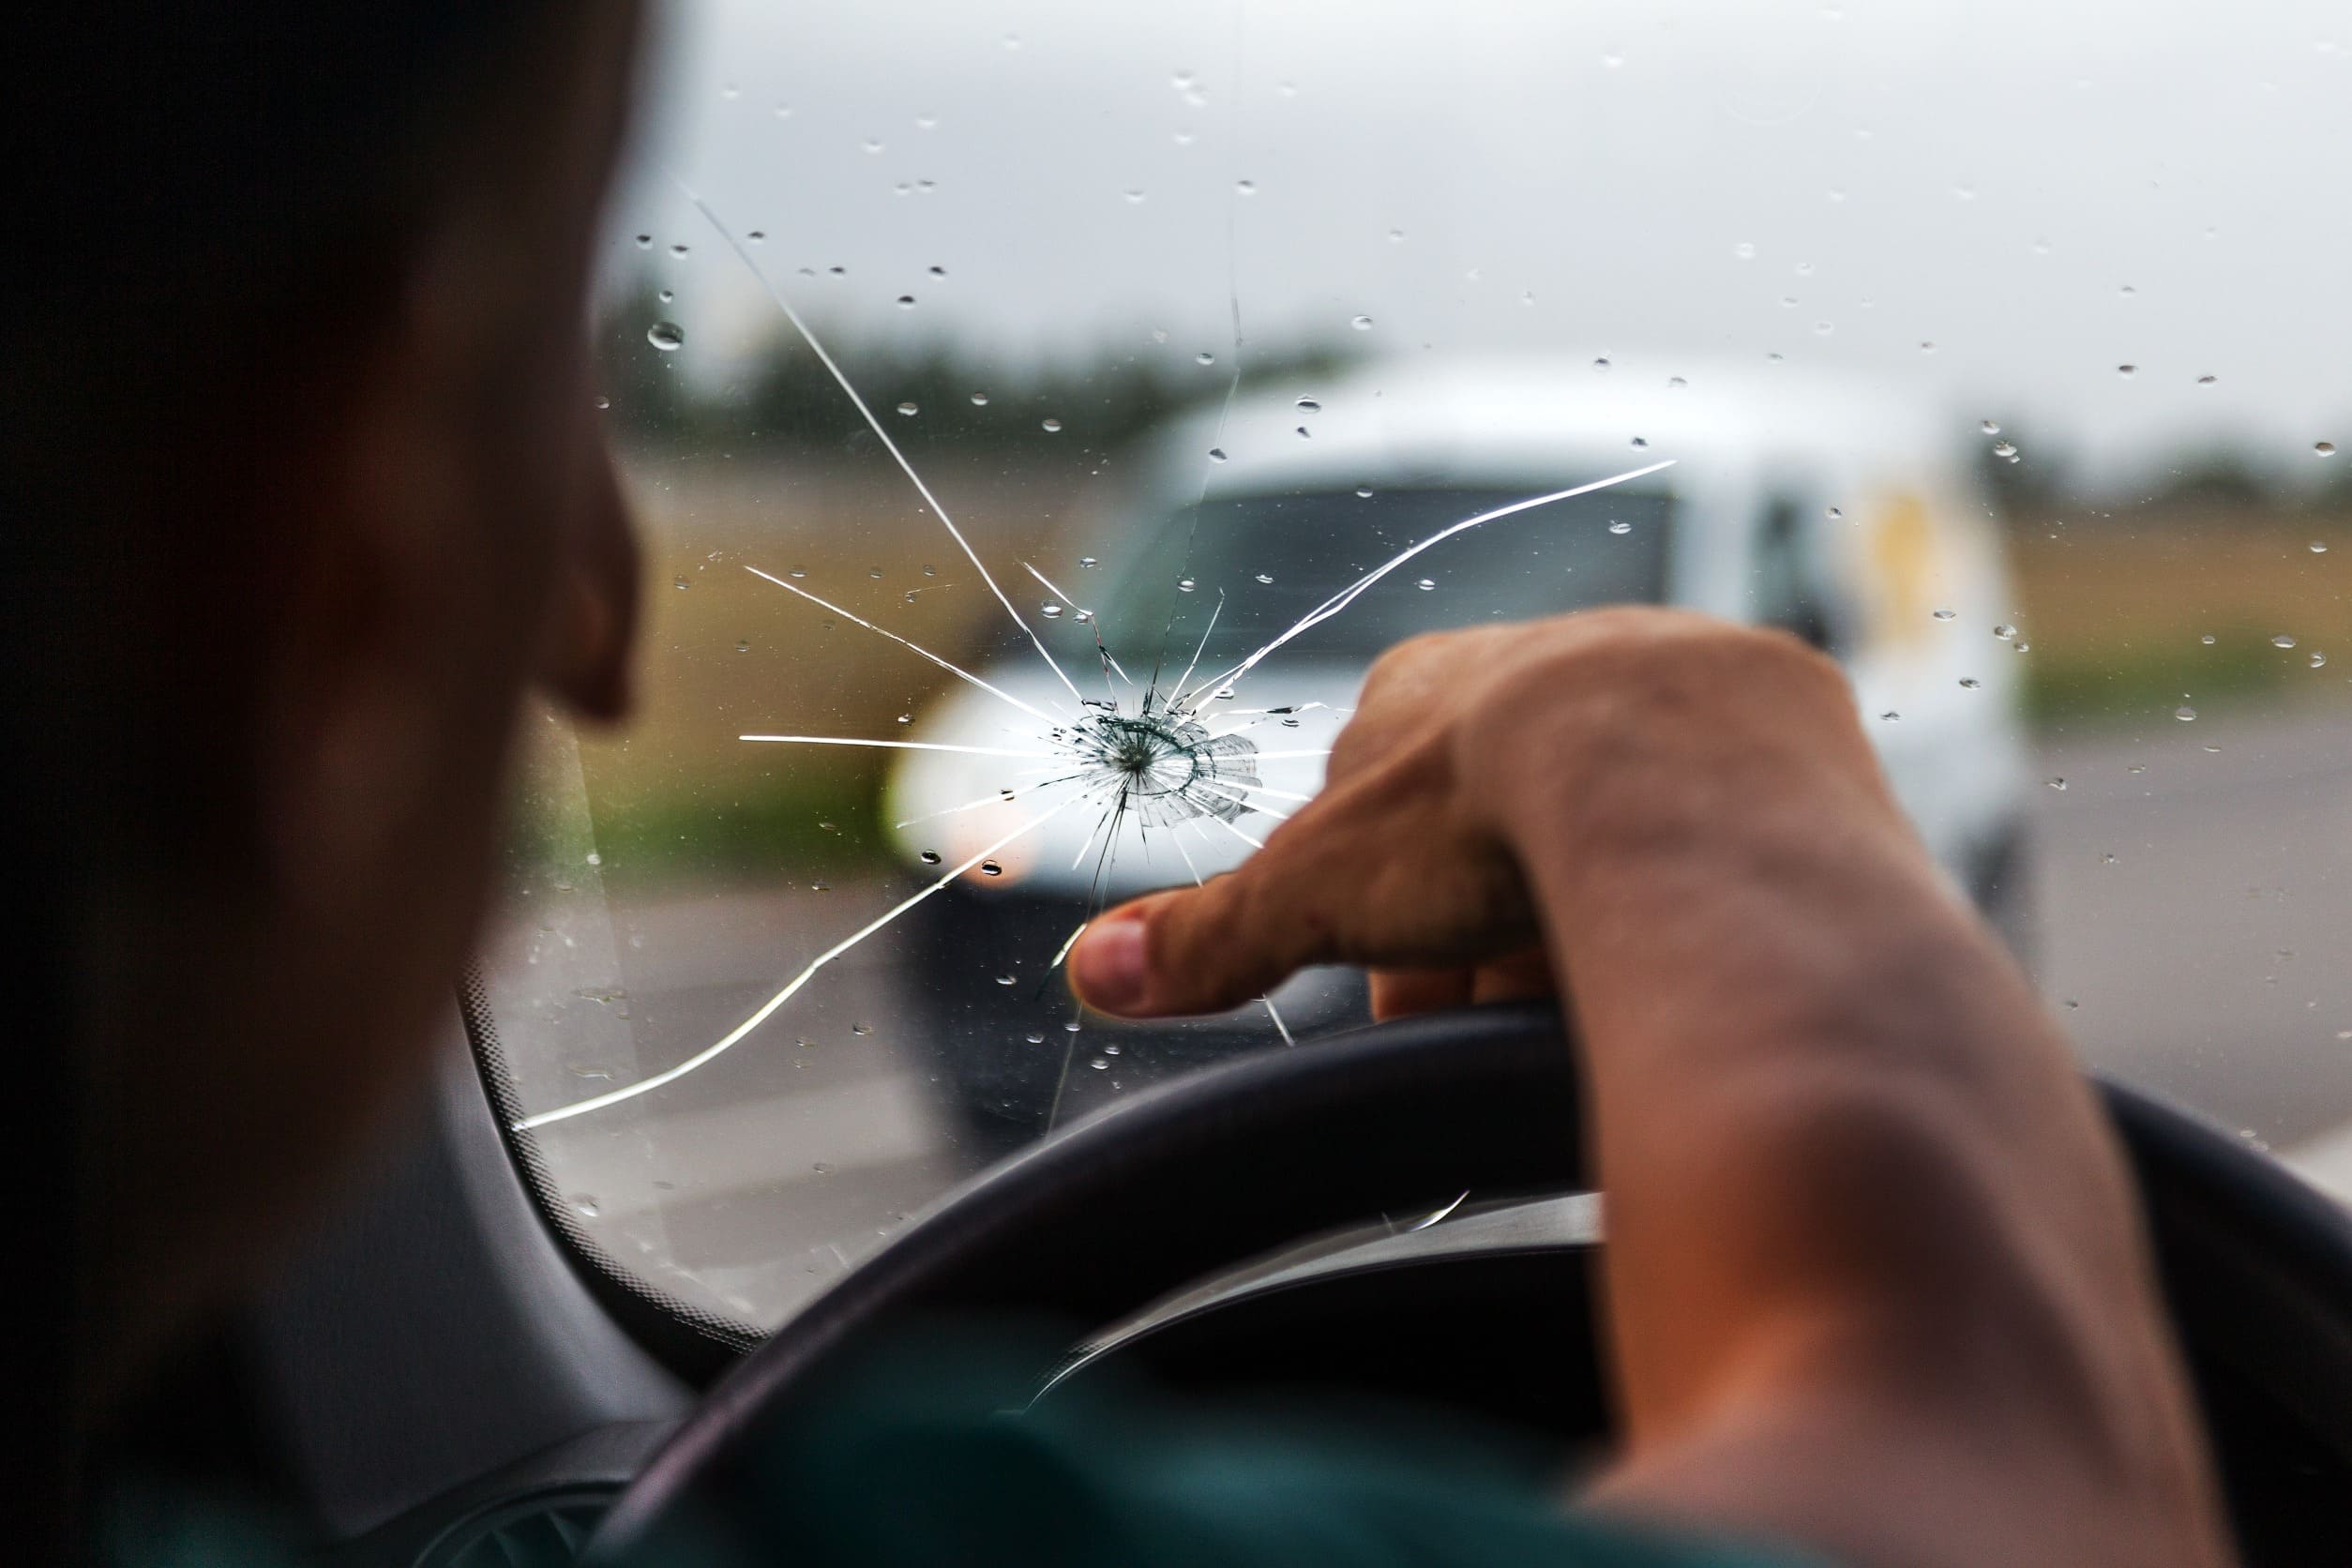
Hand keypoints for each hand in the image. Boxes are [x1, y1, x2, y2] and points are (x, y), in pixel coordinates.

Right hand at [1067, 607, 1869, 1019]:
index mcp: (1428, 685)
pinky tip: (1697, 942)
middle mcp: (1548, 657)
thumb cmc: (1486, 813)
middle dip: (1495, 930)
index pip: (1384, 820)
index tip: (1415, 1007)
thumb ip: (1212, 932)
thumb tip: (1092, 972)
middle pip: (1501, 823)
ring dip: (1597, 910)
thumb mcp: (1321, 887)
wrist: (1685, 774)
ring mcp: (1671, 678)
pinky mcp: (1781, 720)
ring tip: (1608, 991)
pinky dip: (1699, 888)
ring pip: (1615, 820)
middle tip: (1512, 1015)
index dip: (1390, 927)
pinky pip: (1726, 819)